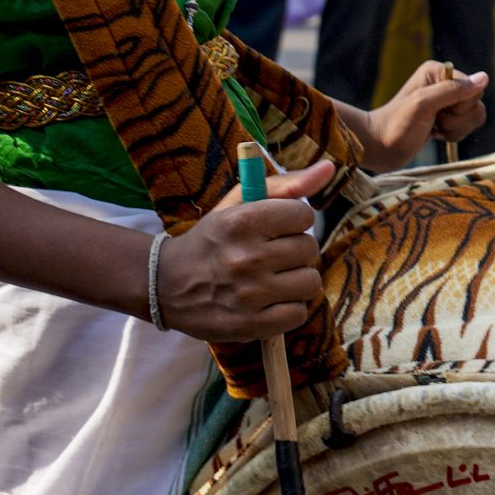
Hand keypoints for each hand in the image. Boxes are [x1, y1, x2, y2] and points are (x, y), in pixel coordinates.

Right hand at [153, 159, 334, 341]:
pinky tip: (268, 301)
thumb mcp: (238, 203)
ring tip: (271, 277)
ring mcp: (249, 295)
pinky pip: (299, 314)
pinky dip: (288, 308)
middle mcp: (246, 258)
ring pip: (310, 282)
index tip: (274, 227)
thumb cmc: (212, 239)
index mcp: (242, 222)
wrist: (165, 285)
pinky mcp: (250, 325)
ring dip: (295, 279)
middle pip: (309, 249)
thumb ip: (286, 184)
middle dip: (294, 250)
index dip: (292, 220)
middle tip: (269, 254)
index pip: (303, 215)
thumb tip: (329, 168)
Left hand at [362, 60, 490, 168]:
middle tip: (433, 121)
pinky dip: (453, 134)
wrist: (381, 147)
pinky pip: (468, 125)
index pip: (473, 89)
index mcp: (440, 72)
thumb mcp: (423, 104)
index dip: (460, 106)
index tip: (437, 112)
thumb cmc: (397, 125)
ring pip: (474, 116)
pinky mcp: (448, 116)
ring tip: (433, 129)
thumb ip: (453, 90)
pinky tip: (435, 133)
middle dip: (457, 119)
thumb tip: (484, 78)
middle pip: (476, 103)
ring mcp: (447, 100)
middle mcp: (445, 82)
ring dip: (455, 129)